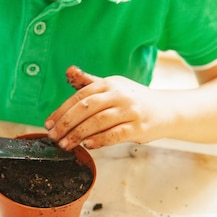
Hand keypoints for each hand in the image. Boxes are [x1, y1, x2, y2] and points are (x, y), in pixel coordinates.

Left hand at [45, 66, 166, 149]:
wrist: (167, 110)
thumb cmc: (133, 100)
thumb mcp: (112, 87)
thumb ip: (89, 82)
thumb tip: (69, 70)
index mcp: (109, 83)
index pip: (80, 96)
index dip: (62, 110)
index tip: (49, 123)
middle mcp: (119, 95)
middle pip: (87, 108)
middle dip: (67, 124)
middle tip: (53, 137)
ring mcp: (130, 111)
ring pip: (99, 122)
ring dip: (78, 134)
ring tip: (65, 144)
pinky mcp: (139, 127)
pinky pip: (116, 134)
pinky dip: (100, 140)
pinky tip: (87, 145)